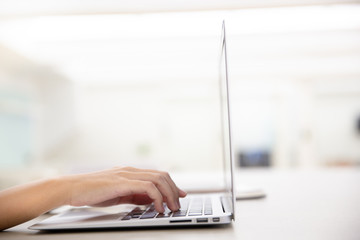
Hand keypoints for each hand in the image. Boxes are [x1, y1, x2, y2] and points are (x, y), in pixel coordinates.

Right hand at [65, 167, 186, 212]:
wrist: (72, 188)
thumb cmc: (92, 192)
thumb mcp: (118, 194)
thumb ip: (134, 194)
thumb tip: (149, 200)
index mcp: (131, 172)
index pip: (158, 175)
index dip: (171, 185)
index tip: (180, 195)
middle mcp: (131, 170)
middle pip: (162, 175)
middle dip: (174, 190)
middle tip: (178, 204)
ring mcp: (127, 174)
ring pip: (158, 180)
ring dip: (168, 194)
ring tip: (171, 207)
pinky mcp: (122, 182)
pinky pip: (147, 187)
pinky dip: (157, 197)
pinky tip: (157, 207)